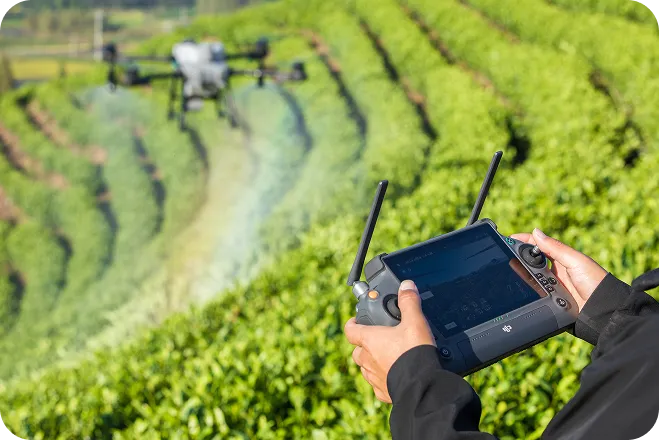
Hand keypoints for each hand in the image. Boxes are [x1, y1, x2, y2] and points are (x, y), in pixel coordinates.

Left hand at [344, 280, 434, 403]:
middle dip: (363, 345)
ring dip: (371, 362)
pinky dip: (382, 379)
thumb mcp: (415, 322)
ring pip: (365, 368)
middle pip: (357, 350)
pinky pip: (377, 385)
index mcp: (370, 340)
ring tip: (385, 357)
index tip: (355, 320)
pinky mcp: (383, 392)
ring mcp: (374, 377)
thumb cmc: (414, 353)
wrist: (422, 386)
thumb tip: (406, 285)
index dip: (351, 323)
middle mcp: (368, 359)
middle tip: (376, 339)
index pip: (350, 330)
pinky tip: (393, 375)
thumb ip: (409, 302)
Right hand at [511, 228, 607, 311]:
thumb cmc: (595, 282)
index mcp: (561, 258)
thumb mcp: (575, 261)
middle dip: (518, 256)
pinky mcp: (549, 302)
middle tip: (505, 253)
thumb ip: (555, 248)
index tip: (510, 239)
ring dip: (520, 272)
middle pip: (531, 261)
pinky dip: (526, 290)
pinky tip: (517, 286)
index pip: (539, 246)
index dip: (525, 241)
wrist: (603, 310)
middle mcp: (554, 271)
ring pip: (530, 278)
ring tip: (507, 267)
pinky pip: (533, 294)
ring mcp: (551, 287)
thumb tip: (536, 232)